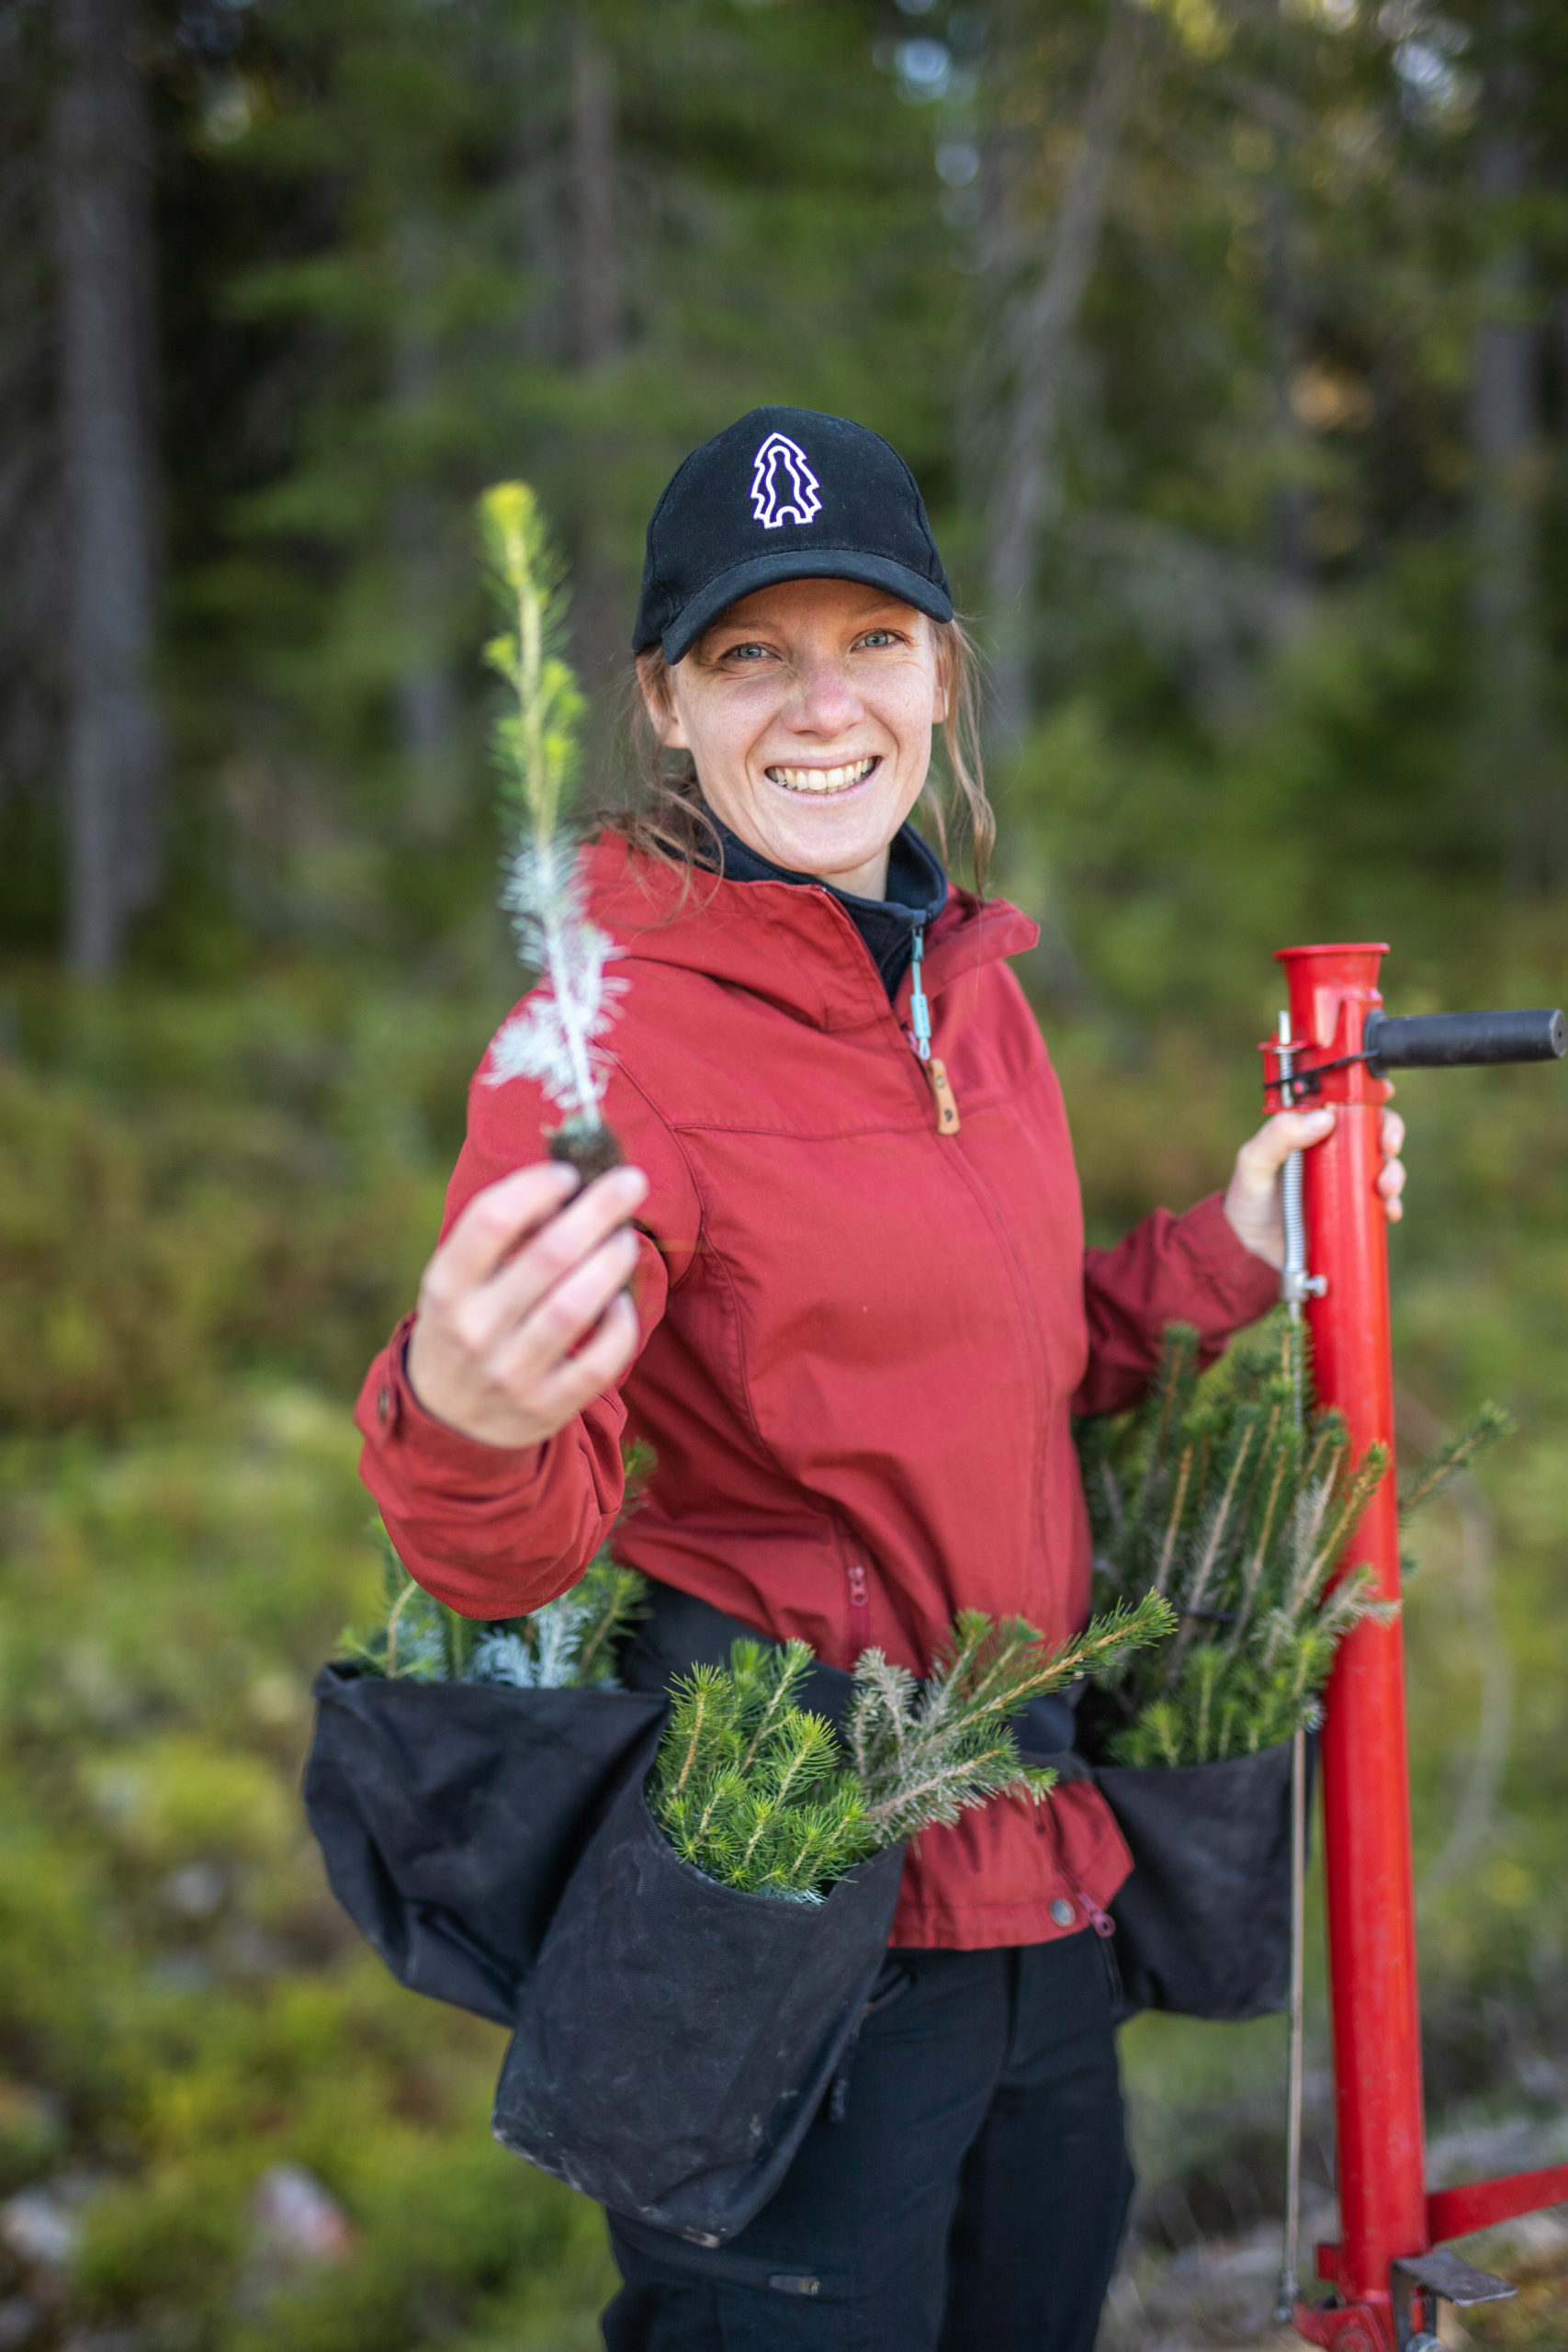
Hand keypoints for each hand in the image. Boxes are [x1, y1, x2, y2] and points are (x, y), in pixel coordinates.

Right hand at [404, 1161, 647, 1447]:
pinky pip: (600, 1361)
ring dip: (612, 1262)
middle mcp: (473, 1328)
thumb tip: (569, 1183)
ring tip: (625, 1241)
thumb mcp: (457, 1281)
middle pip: (548, 1255)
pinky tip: (621, 1301)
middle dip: (598, 1210)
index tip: (569, 1173)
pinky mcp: (546, 1407)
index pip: (491, 1220)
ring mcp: (510, 1372)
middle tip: (631, 1181)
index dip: (537, 1187)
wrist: (448, 1420)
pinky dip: (620, 1324)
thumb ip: (498, 1236)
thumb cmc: (466, 1323)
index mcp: (445, 1286)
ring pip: (575, 1306)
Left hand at [1223, 1103, 1405, 1269]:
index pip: (1344, 1104)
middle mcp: (1335, 1152)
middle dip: (1389, 1134)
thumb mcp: (1253, 1163)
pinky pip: (1383, 1204)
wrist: (1251, 1246)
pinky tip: (1388, 1211)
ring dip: (1394, 1172)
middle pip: (1374, 1131)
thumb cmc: (1249, 1196)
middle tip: (1387, 1147)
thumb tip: (1324, 1117)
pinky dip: (1392, 1206)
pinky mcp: (1355, 1211)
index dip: (1367, 1096)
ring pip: (1385, 1167)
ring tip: (1385, 1188)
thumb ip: (1277, 1135)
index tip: (1384, 1094)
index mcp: (1311, 1130)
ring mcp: (1347, 1182)